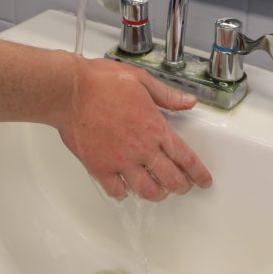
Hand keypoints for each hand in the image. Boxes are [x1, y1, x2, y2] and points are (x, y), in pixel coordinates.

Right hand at [58, 57, 211, 201]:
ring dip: (156, 194)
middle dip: (181, 186)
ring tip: (158, 191)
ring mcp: (120, 160)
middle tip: (183, 187)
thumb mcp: (140, 80)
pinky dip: (124, 193)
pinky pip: (116, 190)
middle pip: (170, 179)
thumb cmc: (101, 81)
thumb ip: (167, 95)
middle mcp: (141, 148)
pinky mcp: (99, 167)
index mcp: (155, 126)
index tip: (203, 180)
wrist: (69, 91)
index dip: (198, 172)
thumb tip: (189, 102)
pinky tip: (125, 188)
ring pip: (147, 190)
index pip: (185, 157)